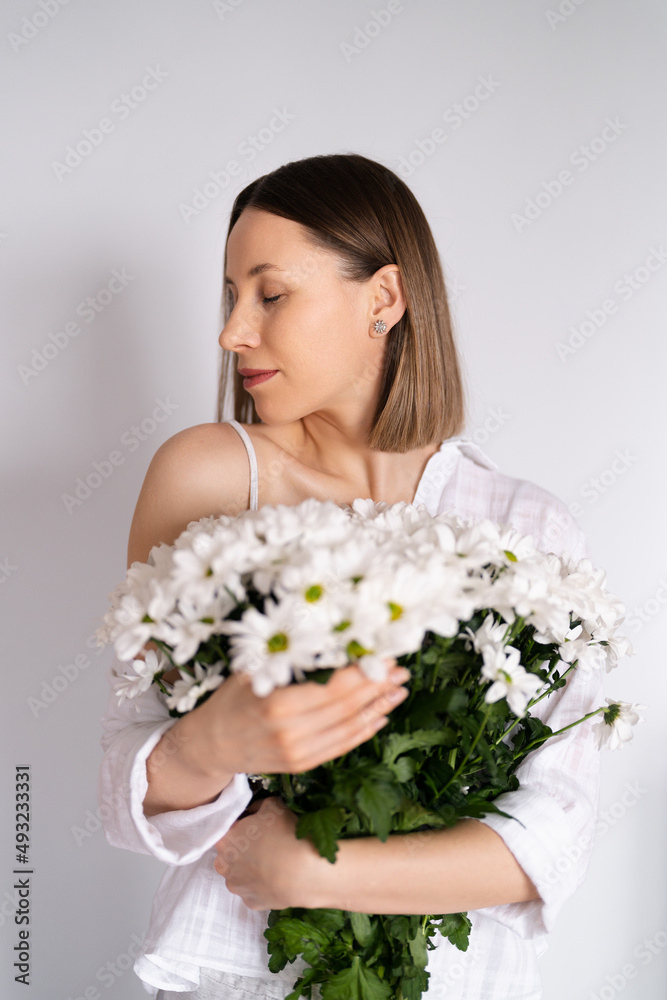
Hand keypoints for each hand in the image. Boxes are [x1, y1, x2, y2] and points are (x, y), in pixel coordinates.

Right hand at [191, 658, 410, 777]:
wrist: (210, 744)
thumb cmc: (231, 698)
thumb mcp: (253, 669)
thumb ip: (290, 659)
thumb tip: (333, 636)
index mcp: (278, 704)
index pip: (334, 687)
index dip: (364, 672)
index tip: (385, 656)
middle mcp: (291, 732)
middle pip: (347, 707)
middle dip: (378, 686)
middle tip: (401, 669)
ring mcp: (298, 752)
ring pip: (350, 728)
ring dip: (379, 708)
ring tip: (399, 689)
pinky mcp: (302, 764)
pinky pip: (341, 746)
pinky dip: (364, 730)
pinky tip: (380, 714)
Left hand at [213, 796, 321, 909]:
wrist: (305, 871)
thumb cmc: (285, 834)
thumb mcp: (272, 805)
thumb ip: (256, 807)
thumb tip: (253, 812)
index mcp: (225, 840)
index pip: (228, 829)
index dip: (243, 826)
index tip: (258, 826)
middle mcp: (224, 866)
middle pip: (231, 854)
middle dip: (243, 849)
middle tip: (266, 843)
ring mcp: (237, 887)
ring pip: (240, 874)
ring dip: (251, 868)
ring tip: (274, 862)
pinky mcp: (251, 903)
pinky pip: (253, 890)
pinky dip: (262, 884)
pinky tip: (277, 877)